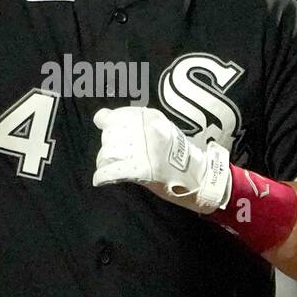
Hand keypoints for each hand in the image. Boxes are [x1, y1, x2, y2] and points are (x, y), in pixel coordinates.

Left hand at [92, 106, 231, 213]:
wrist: (197, 176)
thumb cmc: (178, 154)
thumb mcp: (161, 129)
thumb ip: (139, 124)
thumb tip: (106, 119)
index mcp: (147, 117)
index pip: (109, 117)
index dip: (107, 126)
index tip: (113, 133)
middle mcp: (141, 129)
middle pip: (107, 138)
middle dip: (109, 148)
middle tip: (118, 156)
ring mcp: (139, 149)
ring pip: (105, 154)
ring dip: (105, 162)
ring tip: (112, 168)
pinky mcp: (137, 169)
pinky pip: (108, 172)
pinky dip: (101, 176)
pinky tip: (100, 179)